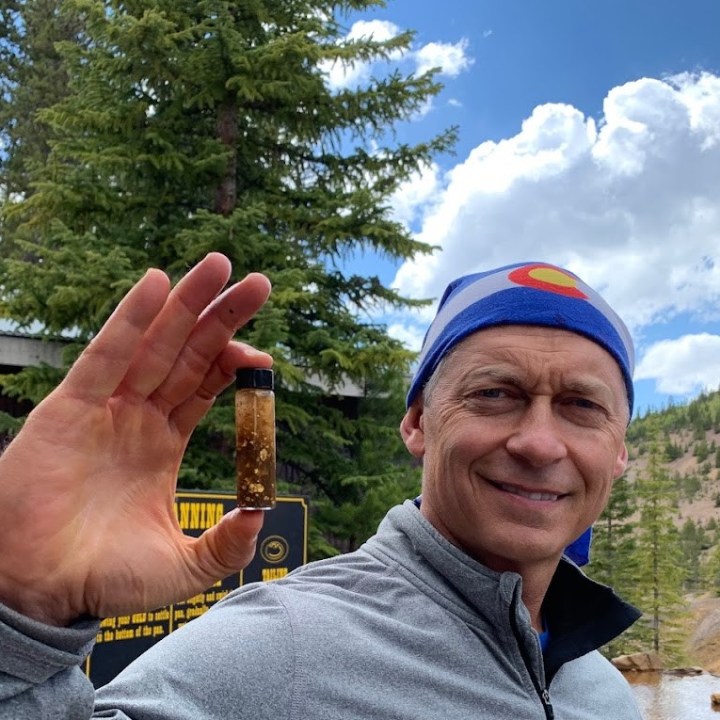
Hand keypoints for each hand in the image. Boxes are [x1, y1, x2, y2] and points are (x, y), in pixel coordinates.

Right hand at [0, 253, 269, 625]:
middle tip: (257, 282)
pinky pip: (105, 354)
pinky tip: (156, 284)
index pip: (205, 384)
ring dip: (184, 302)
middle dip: (221, 316)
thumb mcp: (183, 568)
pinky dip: (130, 318)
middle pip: (187, 352)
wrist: (38, 593)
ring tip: (218, 265)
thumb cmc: (103, 580)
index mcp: (164, 442)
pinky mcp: (68, 407)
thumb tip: (263, 515)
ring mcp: (105, 408)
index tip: (263, 355)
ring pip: (153, 342)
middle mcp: (137, 416)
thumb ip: (225, 543)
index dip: (233, 362)